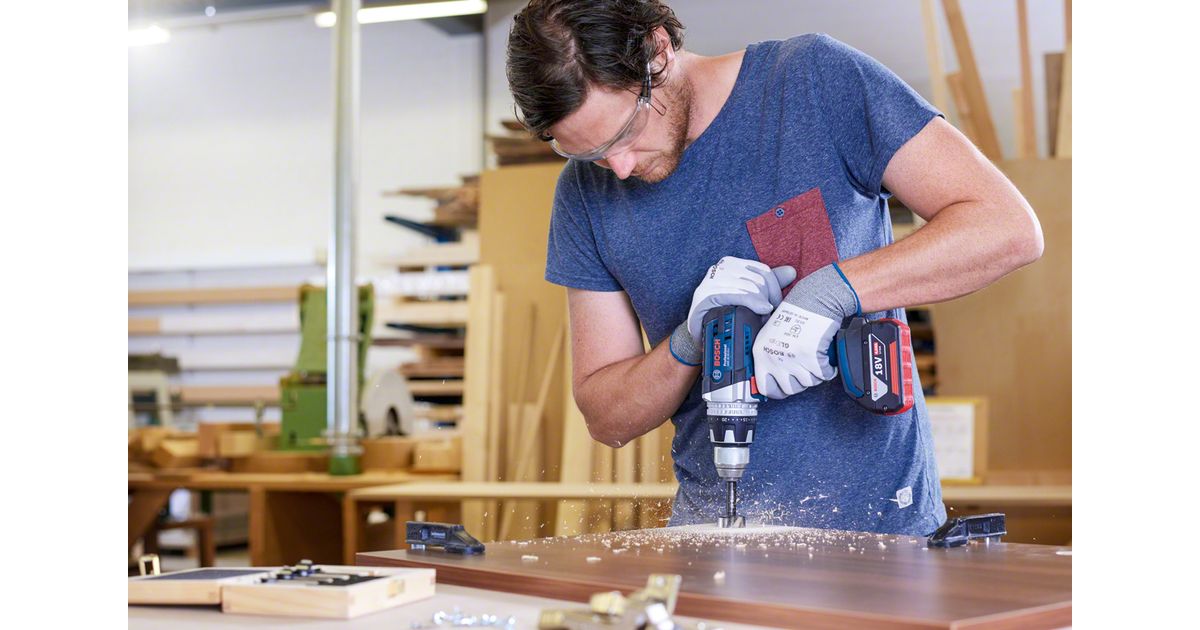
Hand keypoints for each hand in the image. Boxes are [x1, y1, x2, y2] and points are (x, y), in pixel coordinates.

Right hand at [668, 257, 795, 365]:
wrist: (705, 337)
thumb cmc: (728, 316)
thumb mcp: (750, 297)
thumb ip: (769, 283)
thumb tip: (791, 271)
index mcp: (732, 264)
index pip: (763, 271)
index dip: (774, 290)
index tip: (775, 307)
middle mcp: (720, 269)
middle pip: (758, 279)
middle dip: (768, 299)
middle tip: (768, 317)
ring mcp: (711, 282)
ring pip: (749, 287)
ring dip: (760, 304)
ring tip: (760, 319)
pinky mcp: (705, 296)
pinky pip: (734, 294)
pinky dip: (750, 302)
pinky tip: (759, 310)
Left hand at [753, 263, 860, 398]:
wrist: (815, 299)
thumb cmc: (796, 314)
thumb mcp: (771, 335)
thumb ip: (770, 355)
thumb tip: (772, 377)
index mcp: (761, 352)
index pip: (764, 387)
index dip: (777, 390)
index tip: (784, 388)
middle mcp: (775, 357)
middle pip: (790, 389)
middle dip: (800, 381)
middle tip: (804, 368)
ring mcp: (793, 358)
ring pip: (809, 383)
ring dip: (815, 373)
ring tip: (814, 357)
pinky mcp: (812, 357)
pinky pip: (825, 375)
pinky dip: (829, 368)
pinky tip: (825, 357)